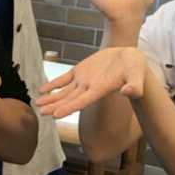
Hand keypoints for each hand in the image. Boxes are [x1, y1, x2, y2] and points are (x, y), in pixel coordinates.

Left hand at [35, 47, 154, 117]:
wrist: (130, 60)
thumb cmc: (135, 68)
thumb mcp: (137, 75)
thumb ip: (134, 85)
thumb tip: (131, 92)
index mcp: (100, 90)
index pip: (82, 101)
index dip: (69, 107)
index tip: (56, 115)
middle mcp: (89, 88)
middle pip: (69, 99)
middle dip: (55, 106)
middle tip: (41, 113)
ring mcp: (83, 80)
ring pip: (64, 91)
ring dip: (51, 98)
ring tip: (38, 104)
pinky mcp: (81, 71)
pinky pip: (64, 79)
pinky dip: (53, 84)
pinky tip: (42, 89)